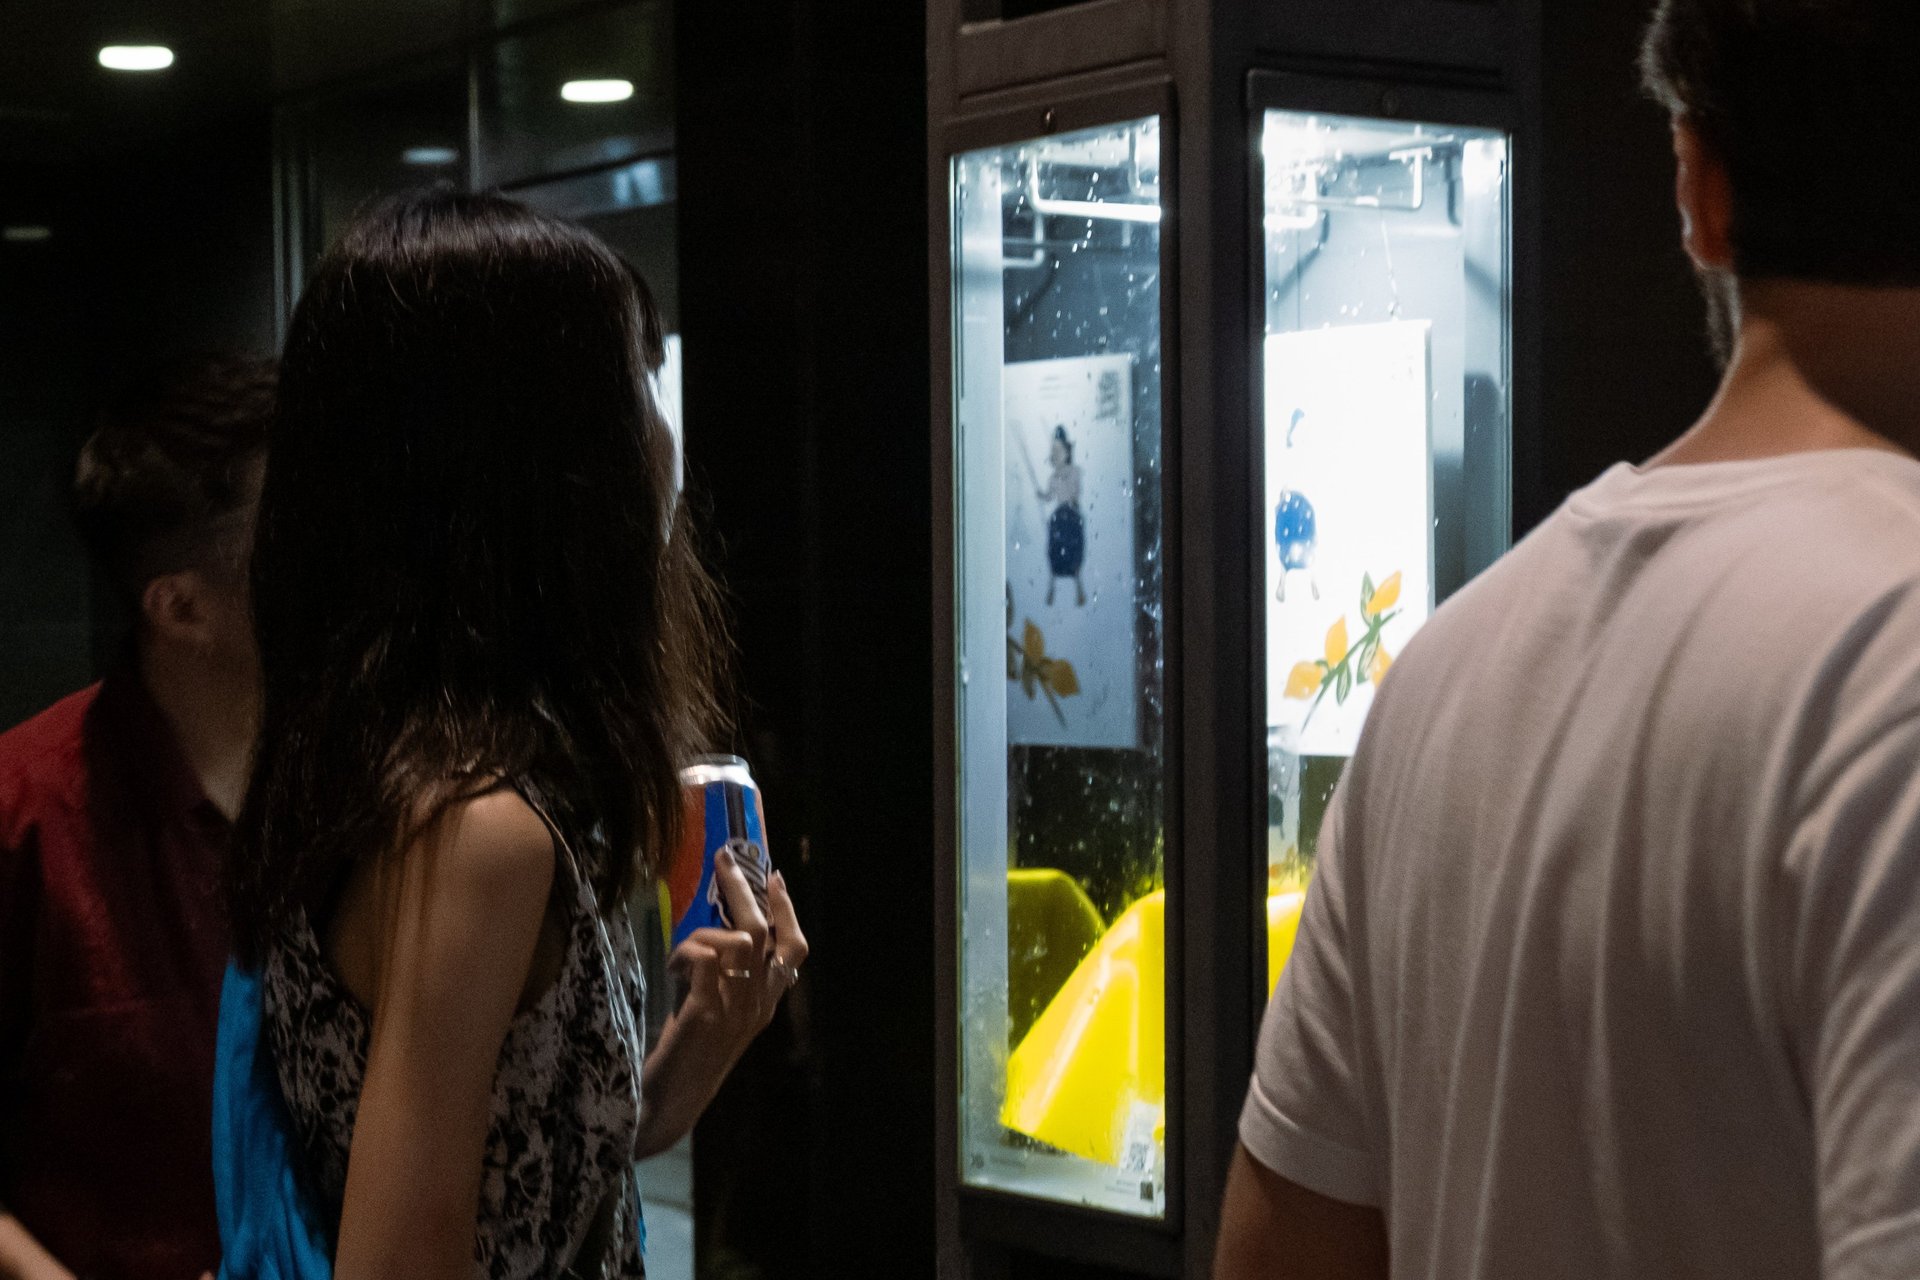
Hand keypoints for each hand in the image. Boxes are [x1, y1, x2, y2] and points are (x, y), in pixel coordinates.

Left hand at [635, 851, 806, 1156]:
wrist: (669, 1106)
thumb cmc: (688, 1059)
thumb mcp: (720, 1016)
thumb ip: (728, 981)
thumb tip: (719, 938)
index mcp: (766, 1005)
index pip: (794, 948)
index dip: (786, 910)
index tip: (775, 878)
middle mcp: (759, 1005)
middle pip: (767, 933)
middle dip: (746, 890)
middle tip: (726, 861)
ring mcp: (735, 1009)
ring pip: (738, 940)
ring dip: (704, 931)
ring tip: (682, 951)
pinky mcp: (705, 1013)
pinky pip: (704, 957)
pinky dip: (685, 952)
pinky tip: (673, 970)